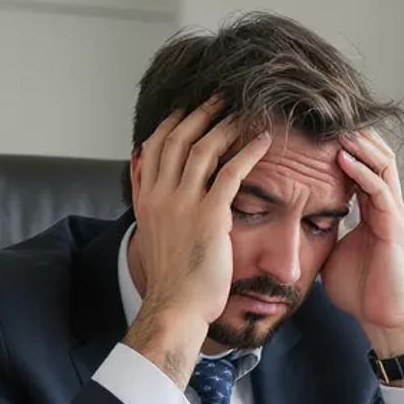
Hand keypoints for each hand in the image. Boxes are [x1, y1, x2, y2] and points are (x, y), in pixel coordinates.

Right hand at [123, 97, 271, 384]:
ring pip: (203, 149)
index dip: (173, 122)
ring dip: (224, 125)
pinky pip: (231, 173)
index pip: (155, 145)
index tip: (189, 107)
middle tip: (220, 96)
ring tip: (243, 111)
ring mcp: (183, 204)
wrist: (176, 306)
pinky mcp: (210, 216)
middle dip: (200, 113)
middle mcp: (160, 195)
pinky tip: (263, 141)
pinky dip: (248, 152)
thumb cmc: (172, 277)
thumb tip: (141, 167)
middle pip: (178, 139)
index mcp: (146, 197)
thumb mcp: (149, 232)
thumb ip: (148, 198)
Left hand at [325, 130, 403, 357]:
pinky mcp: (394, 227)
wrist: (379, 317)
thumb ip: (317, 231)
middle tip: (325, 114)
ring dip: (359, 145)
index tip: (314, 127)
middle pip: (376, 154)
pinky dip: (362, 172)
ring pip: (382, 164)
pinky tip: (343, 159)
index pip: (361, 164)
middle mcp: (386, 206)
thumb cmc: (357, 288)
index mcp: (372, 209)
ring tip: (336, 127)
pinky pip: (379, 191)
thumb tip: (285, 221)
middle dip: (353, 133)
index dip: (343, 143)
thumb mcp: (329, 251)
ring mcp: (393, 214)